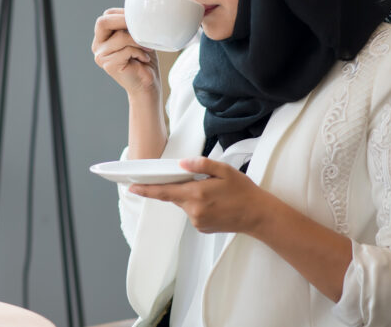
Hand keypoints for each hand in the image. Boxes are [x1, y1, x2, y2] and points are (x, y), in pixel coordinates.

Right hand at [92, 8, 160, 96]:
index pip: (107, 16)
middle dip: (123, 20)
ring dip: (138, 40)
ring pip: (120, 37)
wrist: (146, 86)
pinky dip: (139, 52)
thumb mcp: (139, 37)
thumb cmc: (144, 60)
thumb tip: (139, 10)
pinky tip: (144, 59)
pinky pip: (126, 50)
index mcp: (103, 37)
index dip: (123, 13)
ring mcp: (100, 55)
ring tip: (148, 47)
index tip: (140, 18)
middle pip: (102, 22)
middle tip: (141, 26)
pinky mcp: (108, 65)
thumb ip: (133, 25)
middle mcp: (98, 45)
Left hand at [129, 158, 268, 234]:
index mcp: (196, 194)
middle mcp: (193, 210)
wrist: (258, 215)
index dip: (146, 190)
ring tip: (213, 192)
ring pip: (184, 204)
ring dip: (191, 196)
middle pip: (174, 196)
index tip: (132, 188)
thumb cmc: (243, 191)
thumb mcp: (224, 170)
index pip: (164, 192)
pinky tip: (214, 203)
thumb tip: (181, 163)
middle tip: (196, 180)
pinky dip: (197, 205)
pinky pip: (192, 212)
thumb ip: (201, 165)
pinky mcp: (201, 228)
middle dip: (178, 187)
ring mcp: (197, 221)